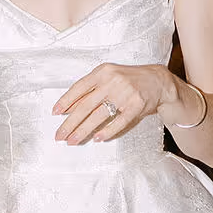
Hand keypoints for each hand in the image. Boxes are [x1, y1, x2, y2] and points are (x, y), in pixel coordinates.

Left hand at [52, 60, 171, 144]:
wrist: (158, 81)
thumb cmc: (128, 80)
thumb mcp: (108, 78)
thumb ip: (90, 90)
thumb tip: (68, 108)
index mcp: (102, 72)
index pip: (79, 88)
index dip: (65, 101)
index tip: (55, 114)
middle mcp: (112, 81)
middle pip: (85, 105)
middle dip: (70, 123)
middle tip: (60, 135)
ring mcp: (125, 94)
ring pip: (99, 116)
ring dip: (83, 130)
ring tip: (73, 141)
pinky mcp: (136, 106)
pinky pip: (119, 122)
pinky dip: (107, 131)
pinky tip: (97, 138)